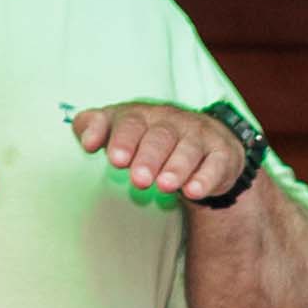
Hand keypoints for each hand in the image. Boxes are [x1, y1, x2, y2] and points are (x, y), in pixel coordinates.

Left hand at [71, 99, 251, 207]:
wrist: (202, 144)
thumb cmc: (149, 139)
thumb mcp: (119, 129)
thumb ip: (94, 128)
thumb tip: (86, 140)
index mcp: (142, 115)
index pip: (131, 122)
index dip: (123, 139)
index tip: (115, 159)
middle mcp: (171, 122)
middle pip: (160, 136)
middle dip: (149, 157)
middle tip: (139, 179)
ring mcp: (198, 136)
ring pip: (188, 149)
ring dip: (176, 167)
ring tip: (165, 186)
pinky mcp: (221, 153)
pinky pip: (215, 164)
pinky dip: (205, 179)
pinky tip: (193, 191)